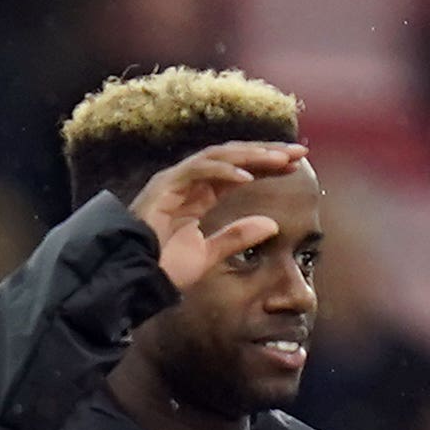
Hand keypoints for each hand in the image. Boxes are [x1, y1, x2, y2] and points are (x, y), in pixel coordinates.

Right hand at [130, 141, 307, 289]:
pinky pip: (198, 169)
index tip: (296, 165)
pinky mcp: (165, 185)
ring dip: (251, 155)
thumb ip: (237, 237)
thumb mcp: (208, 254)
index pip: (239, 171)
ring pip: (219, 156)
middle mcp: (189, 181)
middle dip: (267, 153)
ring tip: (279, 159)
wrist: (131, 277)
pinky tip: (247, 177)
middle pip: (233, 157)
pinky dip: (223, 171)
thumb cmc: (162, 267)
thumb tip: (273, 225)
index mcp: (199, 194)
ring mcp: (175, 180)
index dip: (267, 166)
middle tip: (299, 153)